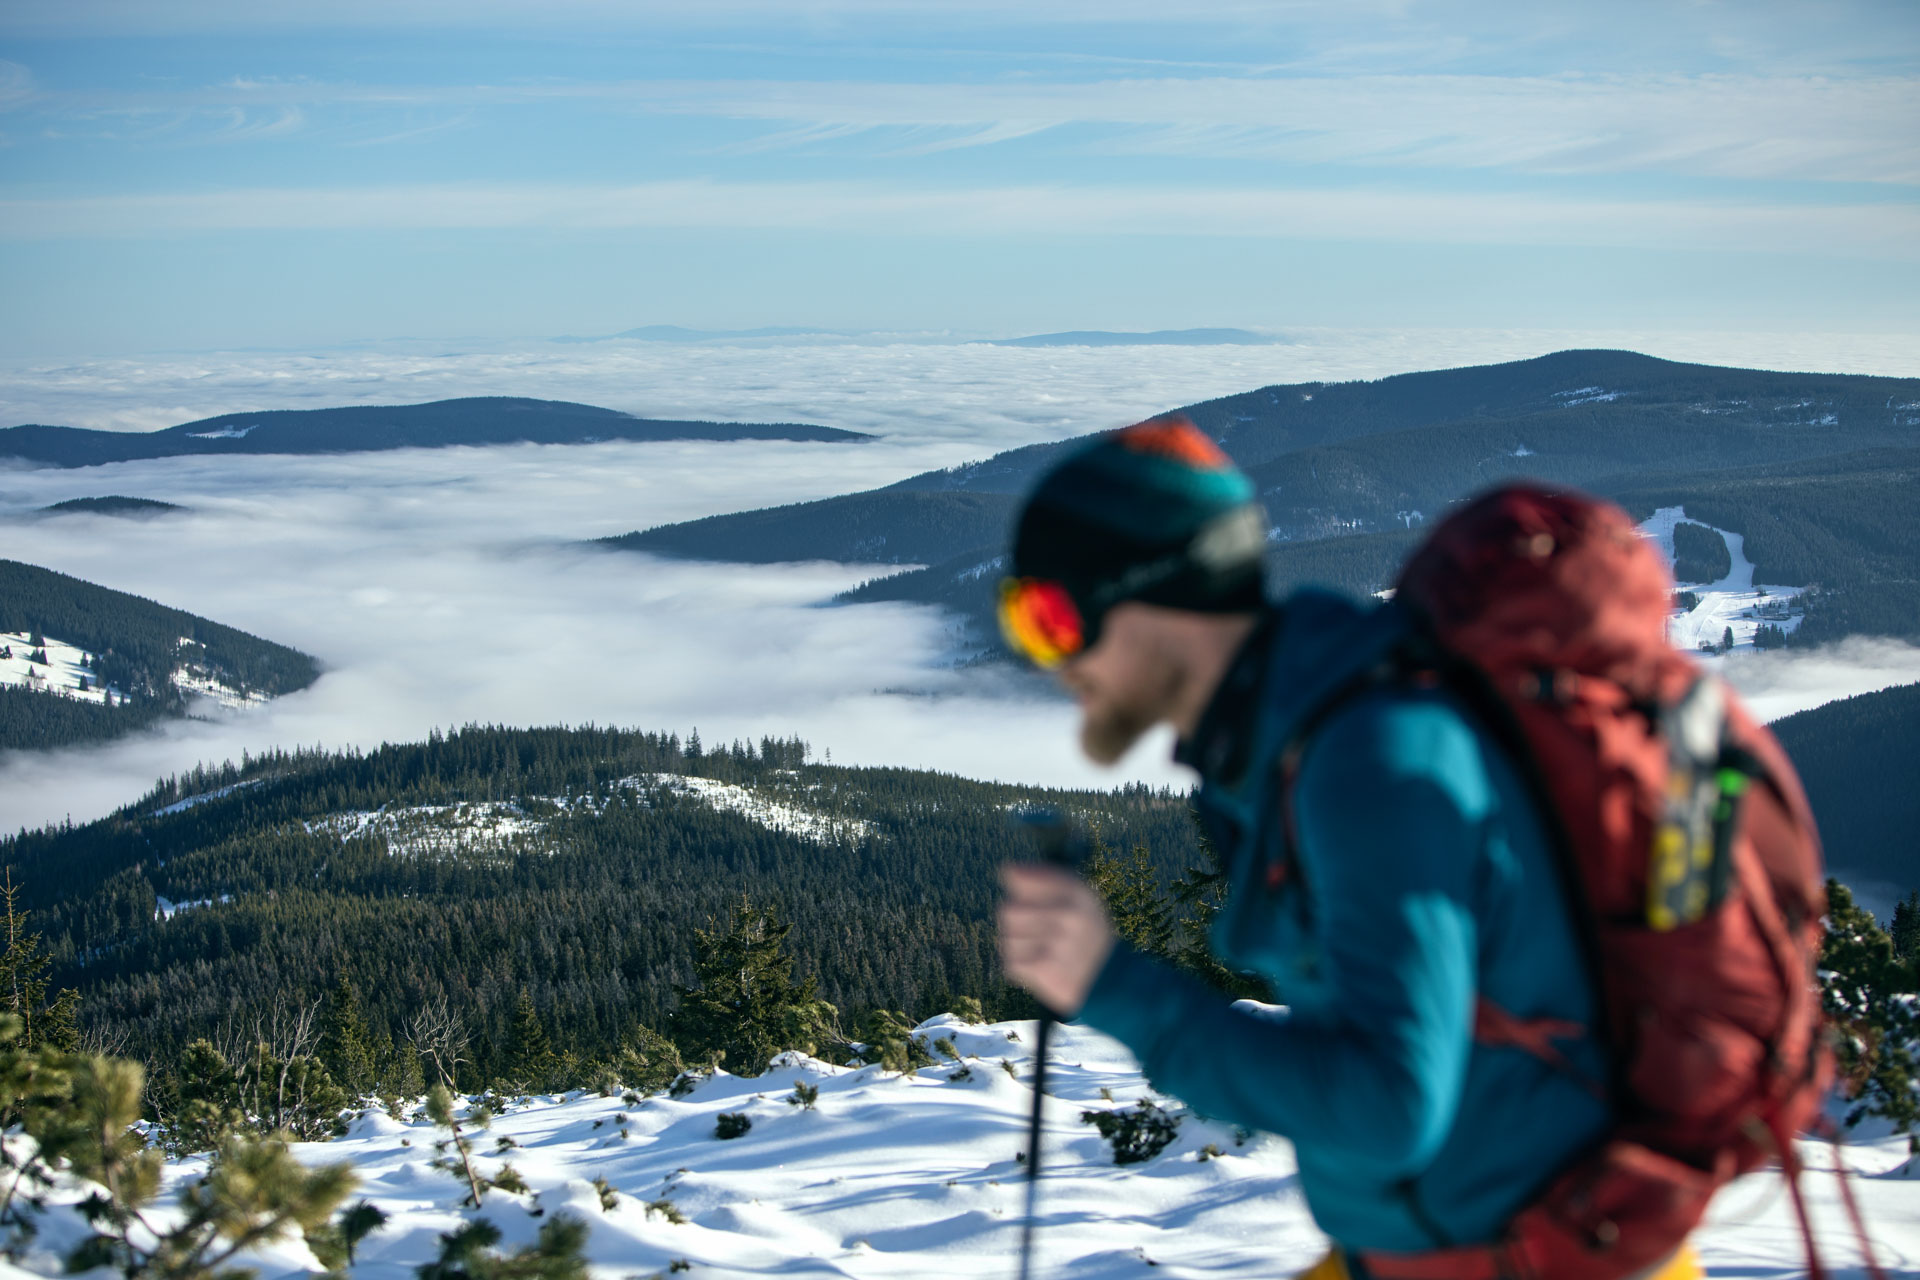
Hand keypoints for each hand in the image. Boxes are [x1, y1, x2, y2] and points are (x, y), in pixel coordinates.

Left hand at [997, 863, 1116, 1016]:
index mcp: (1077, 892)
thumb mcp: (1080, 899)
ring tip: (1039, 950)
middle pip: (1008, 910)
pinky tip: (1039, 966)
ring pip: (1007, 939)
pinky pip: (1011, 963)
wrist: (1108, 980)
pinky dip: (1020, 967)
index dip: (1015, 883)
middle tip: (1032, 928)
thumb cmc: (1084, 932)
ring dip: (1017, 946)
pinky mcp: (1047, 970)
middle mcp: (1069, 914)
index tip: (1019, 890)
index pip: (1021, 878)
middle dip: (1014, 921)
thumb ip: (1046, 879)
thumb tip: (1008, 870)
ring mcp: (1058, 944)